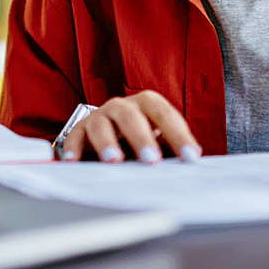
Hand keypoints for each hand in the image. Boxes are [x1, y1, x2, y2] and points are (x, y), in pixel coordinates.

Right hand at [61, 90, 201, 164]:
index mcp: (148, 103)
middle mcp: (123, 106)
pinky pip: (75, 137)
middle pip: (131, 116)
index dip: (179, 134)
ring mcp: (100, 116)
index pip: (165, 114)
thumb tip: (194, 165)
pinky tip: (73, 161)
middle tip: (151, 160)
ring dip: (107, 143)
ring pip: (101, 125)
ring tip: (114, 161)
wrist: (112, 130)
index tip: (191, 157)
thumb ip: (173, 148)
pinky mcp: (80, 129)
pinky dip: (73, 148)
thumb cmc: (142, 136)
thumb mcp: (160, 138)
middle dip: (142, 138)